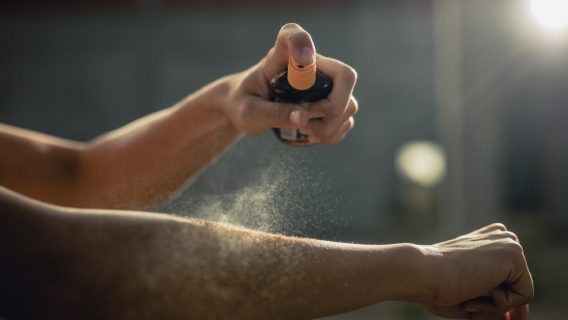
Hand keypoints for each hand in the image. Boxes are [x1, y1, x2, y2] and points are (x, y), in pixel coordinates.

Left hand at [223, 23, 357, 144]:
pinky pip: (346, 119)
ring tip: (305, 131)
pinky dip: (332, 133)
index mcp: (281, 55)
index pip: (294, 36)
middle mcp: (311, 63)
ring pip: (349, 103)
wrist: (247, 108)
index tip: (304, 59)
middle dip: (332, 108)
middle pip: (344, 76)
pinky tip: (312, 133)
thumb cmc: (243, 102)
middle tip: (306, 122)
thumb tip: (303, 117)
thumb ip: (272, 113)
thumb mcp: (249, 111)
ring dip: (330, 126)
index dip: (303, 44)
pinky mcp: (331, 100)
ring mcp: (325, 82)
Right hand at [421, 223, 532, 318]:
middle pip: (516, 286)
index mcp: (490, 240)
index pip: (510, 279)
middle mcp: (501, 237)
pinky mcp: (514, 254)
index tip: (473, 306)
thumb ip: (494, 303)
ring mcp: (509, 243)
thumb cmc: (435, 285)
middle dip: (496, 304)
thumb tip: (519, 317)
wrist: (422, 272)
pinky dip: (501, 303)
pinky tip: (477, 287)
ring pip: (521, 293)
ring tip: (468, 293)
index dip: (497, 301)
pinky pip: (524, 296)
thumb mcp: (468, 291)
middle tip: (468, 303)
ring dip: (495, 304)